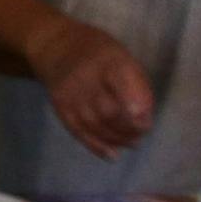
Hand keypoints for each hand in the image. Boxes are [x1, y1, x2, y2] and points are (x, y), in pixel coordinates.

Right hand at [38, 17, 158, 158]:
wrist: (55, 47)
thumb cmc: (100, 54)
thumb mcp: (124, 58)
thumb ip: (137, 86)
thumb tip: (144, 120)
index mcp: (107, 60)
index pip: (119, 82)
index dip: (132, 104)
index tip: (145, 123)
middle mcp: (84, 77)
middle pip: (107, 110)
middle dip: (129, 129)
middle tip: (141, 133)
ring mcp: (69, 93)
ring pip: (94, 124)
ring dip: (116, 139)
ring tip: (131, 142)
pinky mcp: (59, 106)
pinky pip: (77, 130)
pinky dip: (96, 146)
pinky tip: (111, 154)